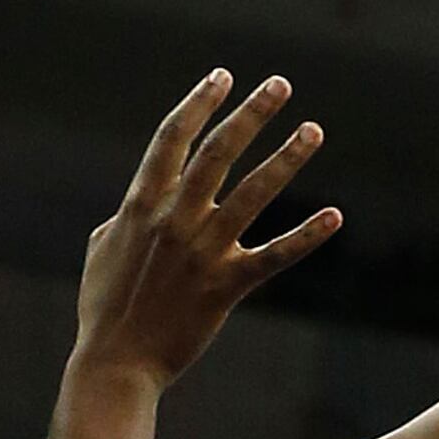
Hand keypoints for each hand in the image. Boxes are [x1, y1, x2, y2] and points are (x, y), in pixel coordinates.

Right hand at [71, 73, 344, 392]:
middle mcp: (174, 219)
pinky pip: (274, 256)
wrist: (114, 362)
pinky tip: (335, 217)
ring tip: (314, 129)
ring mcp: (201, 251)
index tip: (223, 77)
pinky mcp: (225, 287)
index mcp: (142, 204)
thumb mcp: (102, 250)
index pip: (173, 138)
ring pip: (253, 193)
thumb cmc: (104, 309)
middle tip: (281, 85)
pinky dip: (306, 236)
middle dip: (250, 113)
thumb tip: (132, 206)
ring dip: (286, 157)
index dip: (199, 103)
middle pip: (218, 151)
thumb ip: (123, 218)